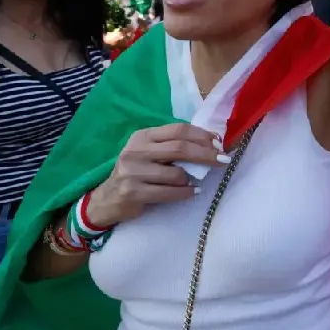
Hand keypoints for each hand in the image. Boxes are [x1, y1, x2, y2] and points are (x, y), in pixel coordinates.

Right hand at [85, 123, 225, 226]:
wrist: (106, 199)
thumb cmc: (137, 172)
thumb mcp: (149, 152)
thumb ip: (173, 145)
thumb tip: (212, 142)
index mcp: (143, 136)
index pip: (178, 130)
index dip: (202, 136)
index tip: (219, 143)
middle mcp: (136, 151)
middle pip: (180, 148)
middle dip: (206, 154)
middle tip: (223, 160)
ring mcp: (133, 172)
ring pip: (176, 174)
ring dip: (193, 178)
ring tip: (197, 180)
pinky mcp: (133, 193)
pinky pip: (170, 192)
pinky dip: (186, 192)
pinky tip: (192, 192)